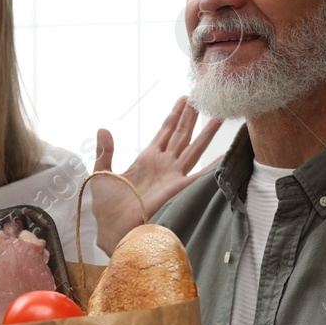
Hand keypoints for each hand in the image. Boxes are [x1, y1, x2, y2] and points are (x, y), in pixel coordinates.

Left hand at [92, 97, 222, 254]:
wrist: (110, 226)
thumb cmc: (106, 205)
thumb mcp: (101, 171)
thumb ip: (105, 150)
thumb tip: (102, 129)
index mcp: (147, 158)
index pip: (165, 131)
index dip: (175, 115)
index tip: (184, 99)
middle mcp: (163, 165)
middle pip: (182, 135)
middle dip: (191, 117)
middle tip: (201, 98)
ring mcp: (172, 175)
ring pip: (193, 148)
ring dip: (206, 133)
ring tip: (218, 116)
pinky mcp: (177, 188)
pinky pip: (198, 175)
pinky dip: (212, 166)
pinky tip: (224, 156)